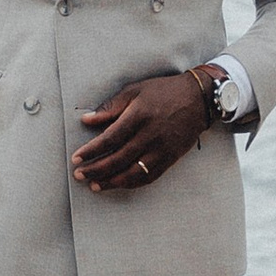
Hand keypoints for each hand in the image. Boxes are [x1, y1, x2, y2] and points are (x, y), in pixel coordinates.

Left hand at [69, 70, 210, 195]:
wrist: (199, 99)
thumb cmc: (164, 92)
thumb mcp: (135, 90)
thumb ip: (111, 107)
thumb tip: (87, 120)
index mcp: (139, 116)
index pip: (110, 139)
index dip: (91, 151)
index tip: (76, 158)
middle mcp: (150, 135)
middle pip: (118, 159)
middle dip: (95, 169)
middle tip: (79, 175)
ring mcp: (161, 149)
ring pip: (132, 173)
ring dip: (111, 182)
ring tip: (94, 185)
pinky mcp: (170, 158)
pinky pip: (149, 177)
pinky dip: (131, 183)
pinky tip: (118, 184)